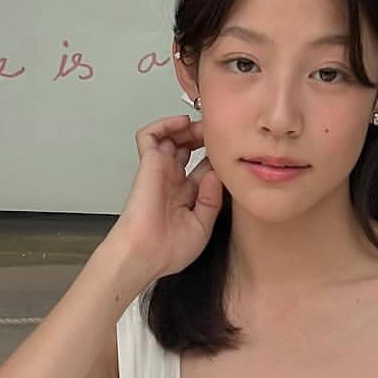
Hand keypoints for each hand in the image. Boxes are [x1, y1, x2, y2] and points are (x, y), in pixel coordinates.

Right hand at [108, 114, 223, 284]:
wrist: (145, 255)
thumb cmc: (167, 250)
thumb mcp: (203, 226)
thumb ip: (212, 199)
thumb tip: (217, 173)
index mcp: (186, 196)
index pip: (203, 167)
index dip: (216, 157)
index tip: (232, 153)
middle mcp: (173, 181)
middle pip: (188, 148)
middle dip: (203, 137)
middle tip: (217, 132)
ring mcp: (161, 171)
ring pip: (170, 137)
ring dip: (186, 127)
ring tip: (201, 125)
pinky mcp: (148, 164)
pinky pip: (149, 136)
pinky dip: (163, 124)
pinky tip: (181, 123)